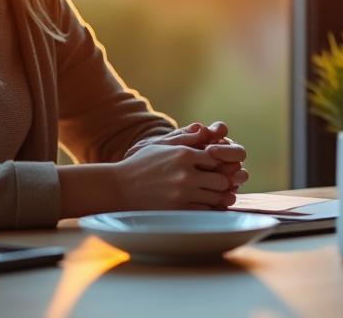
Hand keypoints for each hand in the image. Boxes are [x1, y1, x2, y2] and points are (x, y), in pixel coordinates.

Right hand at [113, 139, 248, 209]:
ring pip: (216, 197)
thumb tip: (206, 130)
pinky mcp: (177, 211)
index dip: (221, 163)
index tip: (217, 167)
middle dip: (224, 181)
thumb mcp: (162, 145)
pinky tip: (204, 205)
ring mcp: (182, 194)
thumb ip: (186, 138)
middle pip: (222, 180)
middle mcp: (186, 174)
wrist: (118, 188)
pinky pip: (205, 211)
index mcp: (184, 155)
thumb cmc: (140, 164)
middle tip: (220, 183)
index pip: (218, 159)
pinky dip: (208, 209)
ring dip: (218, 196)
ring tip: (214, 194)